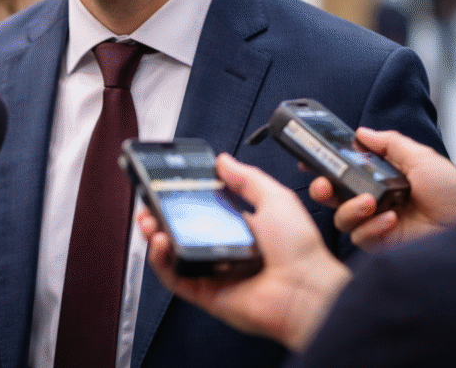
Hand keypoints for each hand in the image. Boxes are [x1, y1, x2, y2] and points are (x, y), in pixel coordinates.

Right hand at [138, 154, 350, 350]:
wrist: (306, 288)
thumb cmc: (300, 249)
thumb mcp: (275, 198)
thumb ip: (247, 178)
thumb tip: (223, 160)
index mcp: (240, 227)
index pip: (201, 210)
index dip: (180, 199)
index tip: (164, 186)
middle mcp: (224, 249)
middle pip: (180, 231)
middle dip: (160, 216)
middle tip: (149, 204)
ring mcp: (213, 272)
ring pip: (172, 254)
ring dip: (155, 236)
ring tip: (149, 222)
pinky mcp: (206, 293)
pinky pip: (175, 279)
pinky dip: (161, 262)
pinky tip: (160, 243)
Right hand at [308, 128, 455, 250]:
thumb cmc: (454, 192)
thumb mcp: (420, 157)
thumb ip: (389, 143)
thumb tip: (361, 132)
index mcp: (380, 178)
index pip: (343, 172)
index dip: (325, 166)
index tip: (311, 158)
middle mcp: (374, 200)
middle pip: (333, 196)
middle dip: (322, 188)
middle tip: (325, 184)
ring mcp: (376, 223)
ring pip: (341, 219)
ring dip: (351, 208)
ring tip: (370, 202)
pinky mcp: (382, 243)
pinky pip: (360, 237)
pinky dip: (371, 227)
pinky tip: (389, 220)